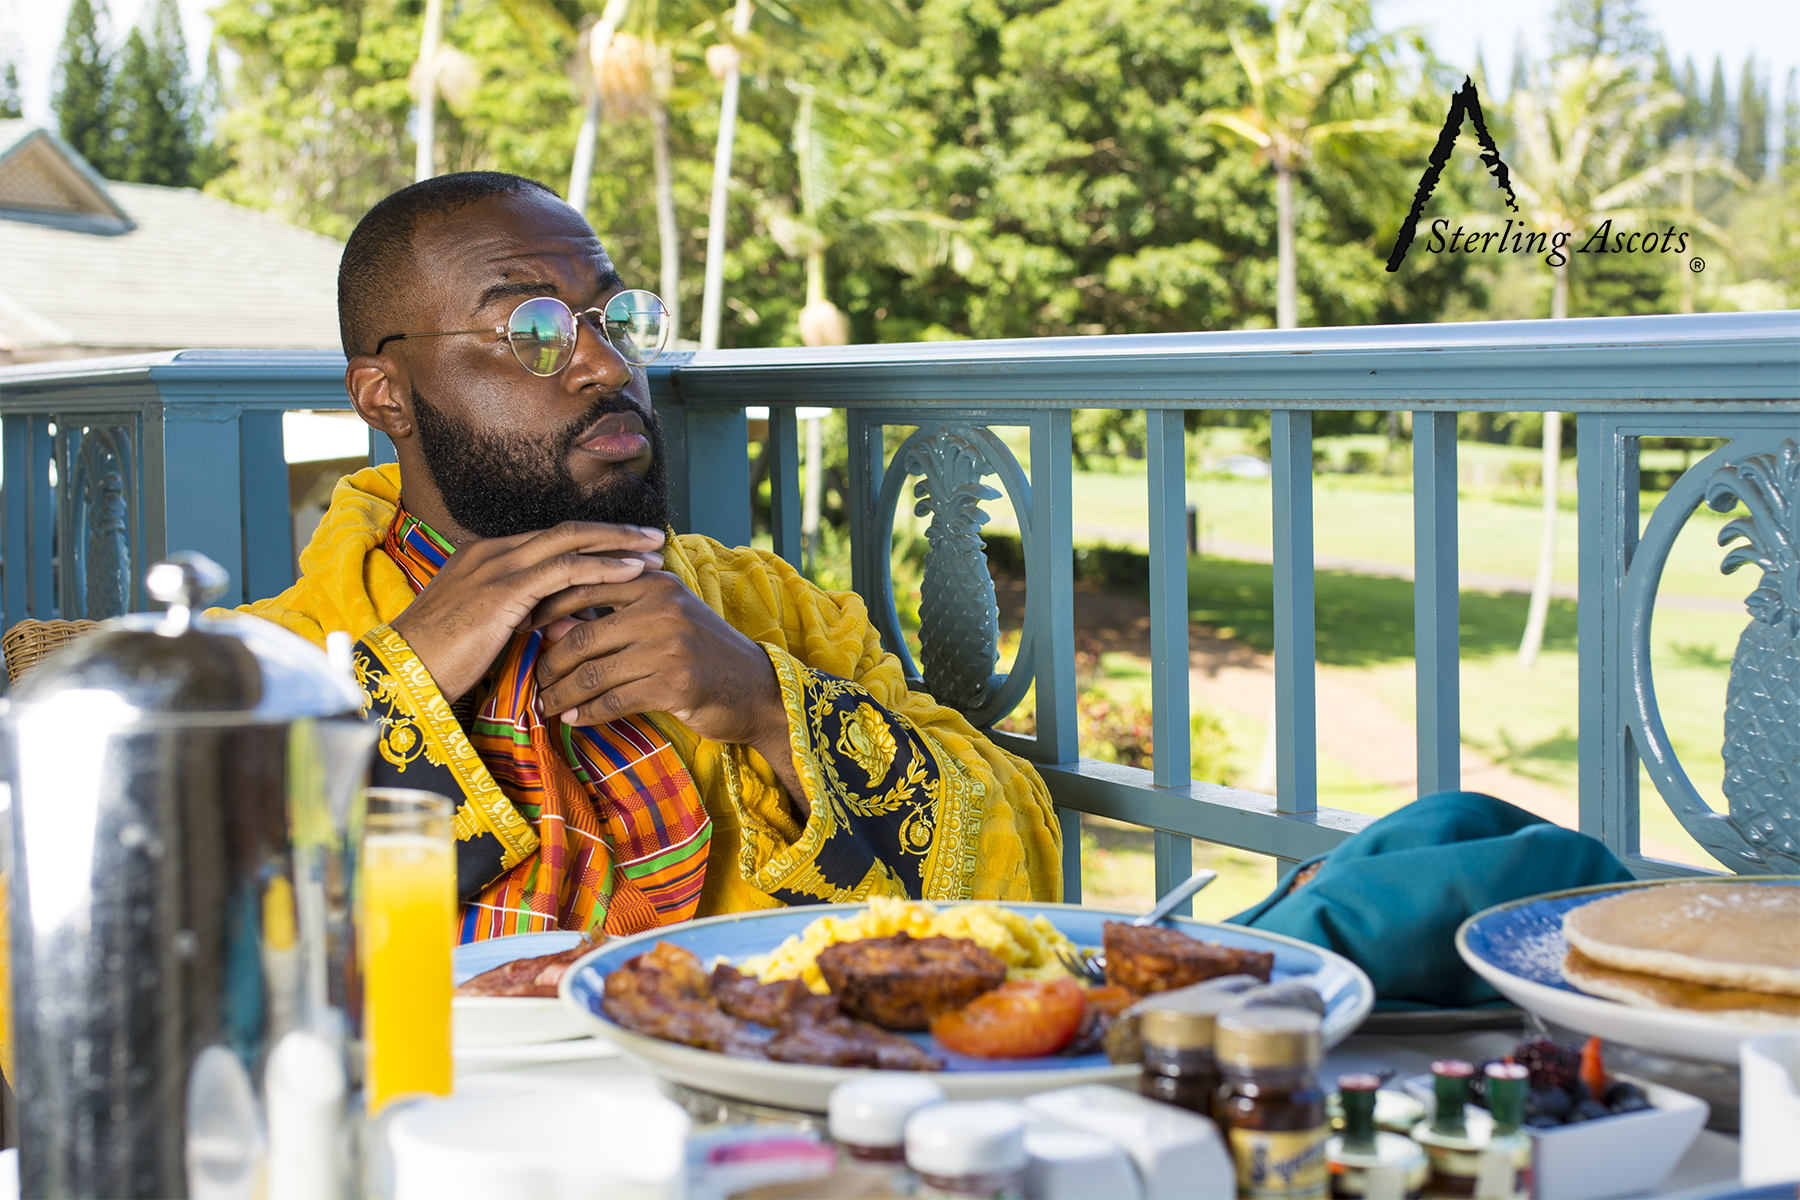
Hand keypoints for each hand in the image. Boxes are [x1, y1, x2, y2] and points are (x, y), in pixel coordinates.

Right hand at [388, 522, 666, 703]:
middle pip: (565, 531)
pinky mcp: (504, 589)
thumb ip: (525, 618)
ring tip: (654, 549)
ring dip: (618, 544)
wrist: (401, 672)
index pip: (548, 541)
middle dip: (612, 532)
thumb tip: (567, 623)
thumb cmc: (439, 661)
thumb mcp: (488, 631)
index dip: (590, 541)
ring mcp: (497, 566)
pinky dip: (602, 567)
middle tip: (651, 535)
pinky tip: (632, 572)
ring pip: (571, 542)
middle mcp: (492, 552)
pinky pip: (565, 570)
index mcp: (484, 558)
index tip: (625, 546)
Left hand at [533, 572, 807, 814]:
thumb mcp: (665, 619)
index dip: (545, 610)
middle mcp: (661, 608)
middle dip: (549, 663)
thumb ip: (614, 613)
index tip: (522, 630)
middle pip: (581, 636)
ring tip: (546, 704)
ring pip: (592, 673)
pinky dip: (588, 713)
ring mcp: (668, 646)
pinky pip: (613, 700)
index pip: (583, 587)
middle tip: (532, 680)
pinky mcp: (674, 684)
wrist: (758, 689)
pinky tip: (575, 719)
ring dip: (562, 694)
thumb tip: (549, 622)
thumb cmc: (704, 653)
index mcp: (655, 583)